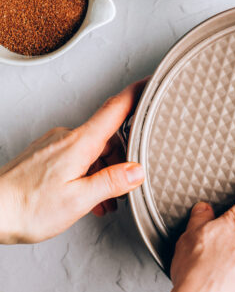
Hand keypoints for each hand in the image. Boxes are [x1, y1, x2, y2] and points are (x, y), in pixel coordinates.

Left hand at [0, 79, 146, 243]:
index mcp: (80, 143)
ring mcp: (54, 145)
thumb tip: (137, 170)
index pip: (116, 108)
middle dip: (122, 160)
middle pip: (109, 136)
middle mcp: (67, 138)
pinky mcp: (45, 155)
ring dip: (103, 172)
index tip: (151, 83)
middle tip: (124, 187)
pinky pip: (77, 157)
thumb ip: (112, 182)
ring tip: (100, 200)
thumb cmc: (25, 207)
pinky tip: (84, 195)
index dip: (137, 93)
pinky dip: (87, 173)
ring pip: (93, 150)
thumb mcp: (78, 199)